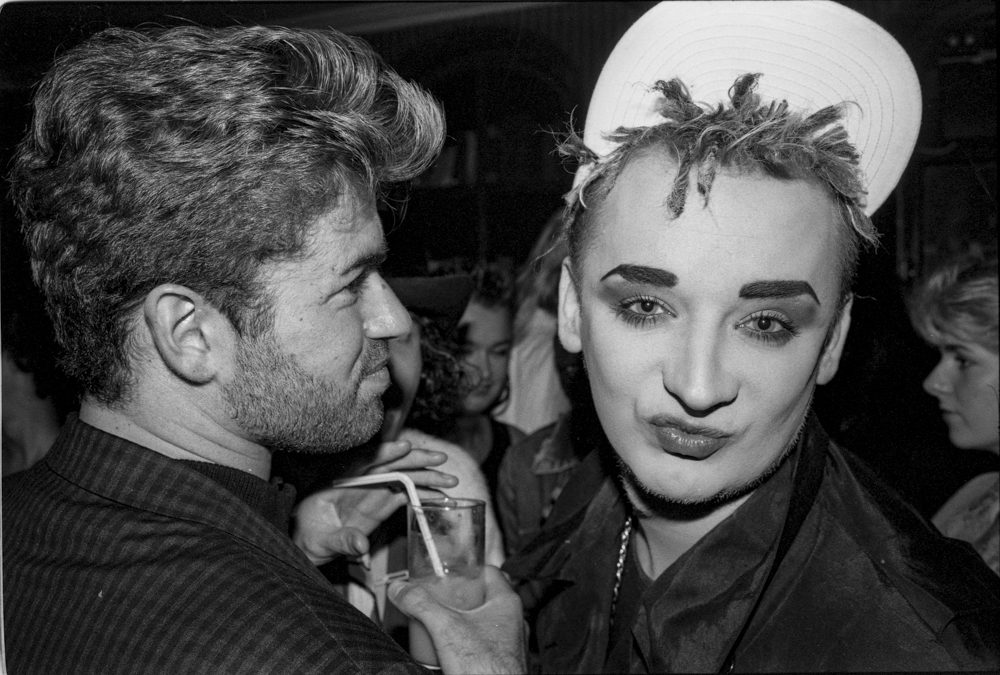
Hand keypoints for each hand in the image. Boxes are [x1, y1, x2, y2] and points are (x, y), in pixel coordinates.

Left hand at [292, 440, 457, 565]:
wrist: (307, 546)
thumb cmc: (307, 538)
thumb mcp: (320, 541)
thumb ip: (341, 540)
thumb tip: (361, 544)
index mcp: (338, 480)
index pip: (364, 461)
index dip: (386, 452)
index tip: (405, 446)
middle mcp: (358, 481)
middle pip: (390, 464)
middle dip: (415, 460)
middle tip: (439, 459)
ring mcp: (371, 491)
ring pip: (402, 477)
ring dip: (426, 477)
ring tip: (450, 480)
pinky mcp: (380, 504)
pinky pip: (405, 495)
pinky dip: (423, 495)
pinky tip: (440, 497)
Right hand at [388, 565, 526, 674]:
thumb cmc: (487, 668)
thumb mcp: (445, 627)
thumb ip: (420, 603)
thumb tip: (400, 589)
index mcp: (507, 603)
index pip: (489, 571)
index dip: (467, 569)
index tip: (449, 572)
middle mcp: (512, 622)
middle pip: (481, 598)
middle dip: (457, 600)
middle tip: (438, 600)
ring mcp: (508, 644)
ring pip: (481, 623)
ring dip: (459, 623)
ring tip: (439, 626)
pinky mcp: (501, 663)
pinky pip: (481, 646)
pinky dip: (464, 644)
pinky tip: (447, 652)